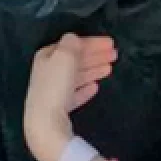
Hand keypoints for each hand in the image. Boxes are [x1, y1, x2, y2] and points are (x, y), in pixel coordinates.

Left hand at [23, 35, 117, 160]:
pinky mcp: (58, 108)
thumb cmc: (56, 84)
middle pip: (74, 60)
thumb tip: (74, 38)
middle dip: (95, 55)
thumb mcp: (64, 56)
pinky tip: (95, 87)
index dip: (92, 42)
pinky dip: (85, 89)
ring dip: (93, 70)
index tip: (111, 42)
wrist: (46, 122)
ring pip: (76, 76)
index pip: (72, 44)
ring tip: (110, 68)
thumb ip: (71, 43)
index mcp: (46, 56)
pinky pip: (74, 94)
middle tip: (115, 54)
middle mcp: (47, 71)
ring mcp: (52, 90)